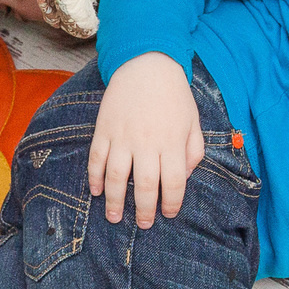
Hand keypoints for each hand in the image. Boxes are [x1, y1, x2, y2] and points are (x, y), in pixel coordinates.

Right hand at [89, 54, 203, 227]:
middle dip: (144, 210)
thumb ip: (194, 152)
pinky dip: (95, 177)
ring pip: (118, 177)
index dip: (172, 203)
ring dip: (115, 201)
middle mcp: (148, 143)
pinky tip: (97, 191)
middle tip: (143, 224)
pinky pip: (97, 158)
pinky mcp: (105, 129)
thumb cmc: (174, 96)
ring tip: (115, 217)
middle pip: (146, 185)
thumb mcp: (193, 122)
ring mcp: (123, 136)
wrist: (147, 64)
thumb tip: (184, 178)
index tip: (168, 214)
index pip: (174, 182)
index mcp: (172, 142)